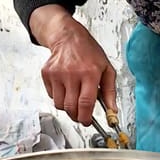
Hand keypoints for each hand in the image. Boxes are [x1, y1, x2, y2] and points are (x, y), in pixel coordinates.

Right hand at [30, 5, 116, 124]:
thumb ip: (110, 92)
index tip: (88, 122)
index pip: (86, 102)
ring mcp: (57, 74)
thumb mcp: (107, 69)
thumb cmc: (89, 52)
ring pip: (59, 105)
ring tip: (75, 97)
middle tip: (82, 115)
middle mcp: (72, 74)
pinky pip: (52, 96)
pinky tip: (66, 87)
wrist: (68, 37)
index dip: (86, 117)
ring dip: (68, 107)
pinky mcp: (47, 74)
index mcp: (90, 73)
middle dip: (77, 116)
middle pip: (71, 107)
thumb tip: (113, 111)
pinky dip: (60, 97)